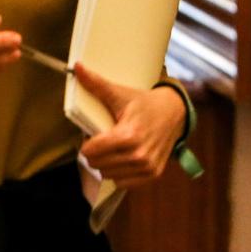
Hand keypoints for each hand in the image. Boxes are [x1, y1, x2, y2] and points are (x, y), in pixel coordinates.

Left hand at [74, 65, 187, 187]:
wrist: (173, 113)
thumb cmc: (143, 103)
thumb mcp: (119, 94)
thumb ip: (96, 84)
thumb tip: (76, 68)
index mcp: (129, 135)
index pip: (92, 151)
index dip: (86, 144)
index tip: (91, 136)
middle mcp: (139, 155)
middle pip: (97, 164)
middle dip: (93, 154)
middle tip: (100, 141)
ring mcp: (147, 167)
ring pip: (108, 175)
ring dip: (105, 164)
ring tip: (111, 149)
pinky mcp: (153, 174)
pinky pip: (123, 183)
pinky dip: (118, 173)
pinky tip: (121, 159)